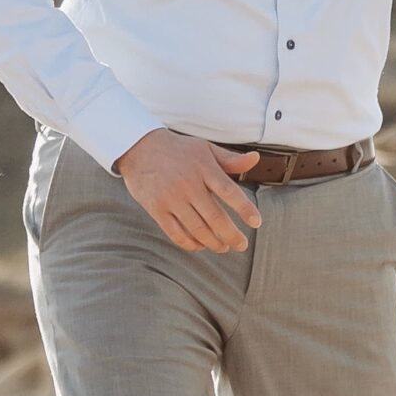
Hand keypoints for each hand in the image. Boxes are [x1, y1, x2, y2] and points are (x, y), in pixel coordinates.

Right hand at [116, 131, 260, 252]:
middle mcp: (188, 184)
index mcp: (204, 168)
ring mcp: (171, 198)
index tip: (256, 223)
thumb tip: (256, 159)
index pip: (229, 192)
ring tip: (224, 247)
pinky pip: (175, 233)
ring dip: (213, 243)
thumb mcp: (205, 148)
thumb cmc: (178, 149)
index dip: (244, 209)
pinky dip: (190, 243)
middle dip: (231, 235)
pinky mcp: (156, 209)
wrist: (139, 148)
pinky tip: (200, 245)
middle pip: (214, 216)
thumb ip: (230, 159)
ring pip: (196, 228)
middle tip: (242, 245)